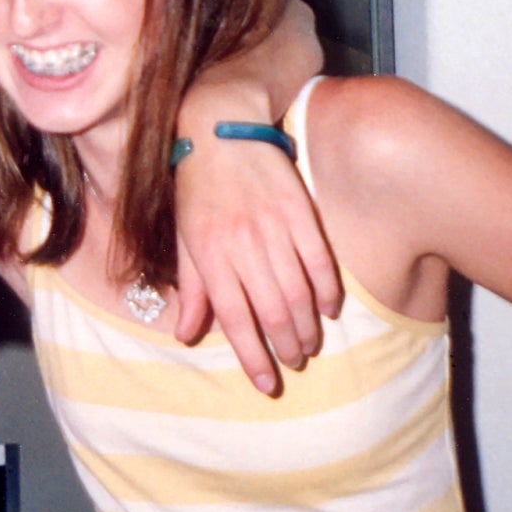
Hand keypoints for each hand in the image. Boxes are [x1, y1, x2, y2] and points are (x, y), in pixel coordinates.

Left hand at [173, 137, 339, 395]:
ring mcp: (274, 228)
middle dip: (285, 347)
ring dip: (307, 326)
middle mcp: (242, 245)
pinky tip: (328, 309)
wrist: (221, 128)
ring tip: (309, 345)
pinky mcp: (300, 211)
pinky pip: (320, 261)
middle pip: (271, 312)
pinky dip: (327, 290)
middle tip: (292, 363)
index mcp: (209, 254)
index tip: (266, 384)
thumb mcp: (183, 237)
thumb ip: (192, 289)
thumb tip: (186, 335)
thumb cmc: (197, 187)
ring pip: (298, 292)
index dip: (252, 356)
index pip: (233, 319)